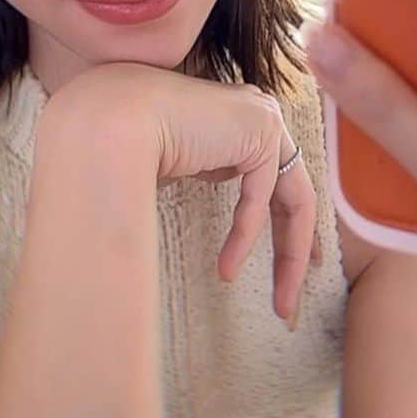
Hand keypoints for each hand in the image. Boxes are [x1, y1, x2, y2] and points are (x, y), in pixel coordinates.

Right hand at [48, 63, 318, 324]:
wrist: (113, 122)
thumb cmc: (133, 146)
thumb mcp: (186, 164)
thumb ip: (215, 172)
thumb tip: (236, 219)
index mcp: (242, 118)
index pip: (281, 178)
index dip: (290, 225)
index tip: (303, 263)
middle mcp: (259, 113)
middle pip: (294, 192)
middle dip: (297, 249)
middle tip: (292, 301)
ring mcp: (264, 118)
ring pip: (295, 199)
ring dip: (288, 256)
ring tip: (279, 304)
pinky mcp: (260, 129)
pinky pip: (260, 197)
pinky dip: (244, 236)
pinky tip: (227, 268)